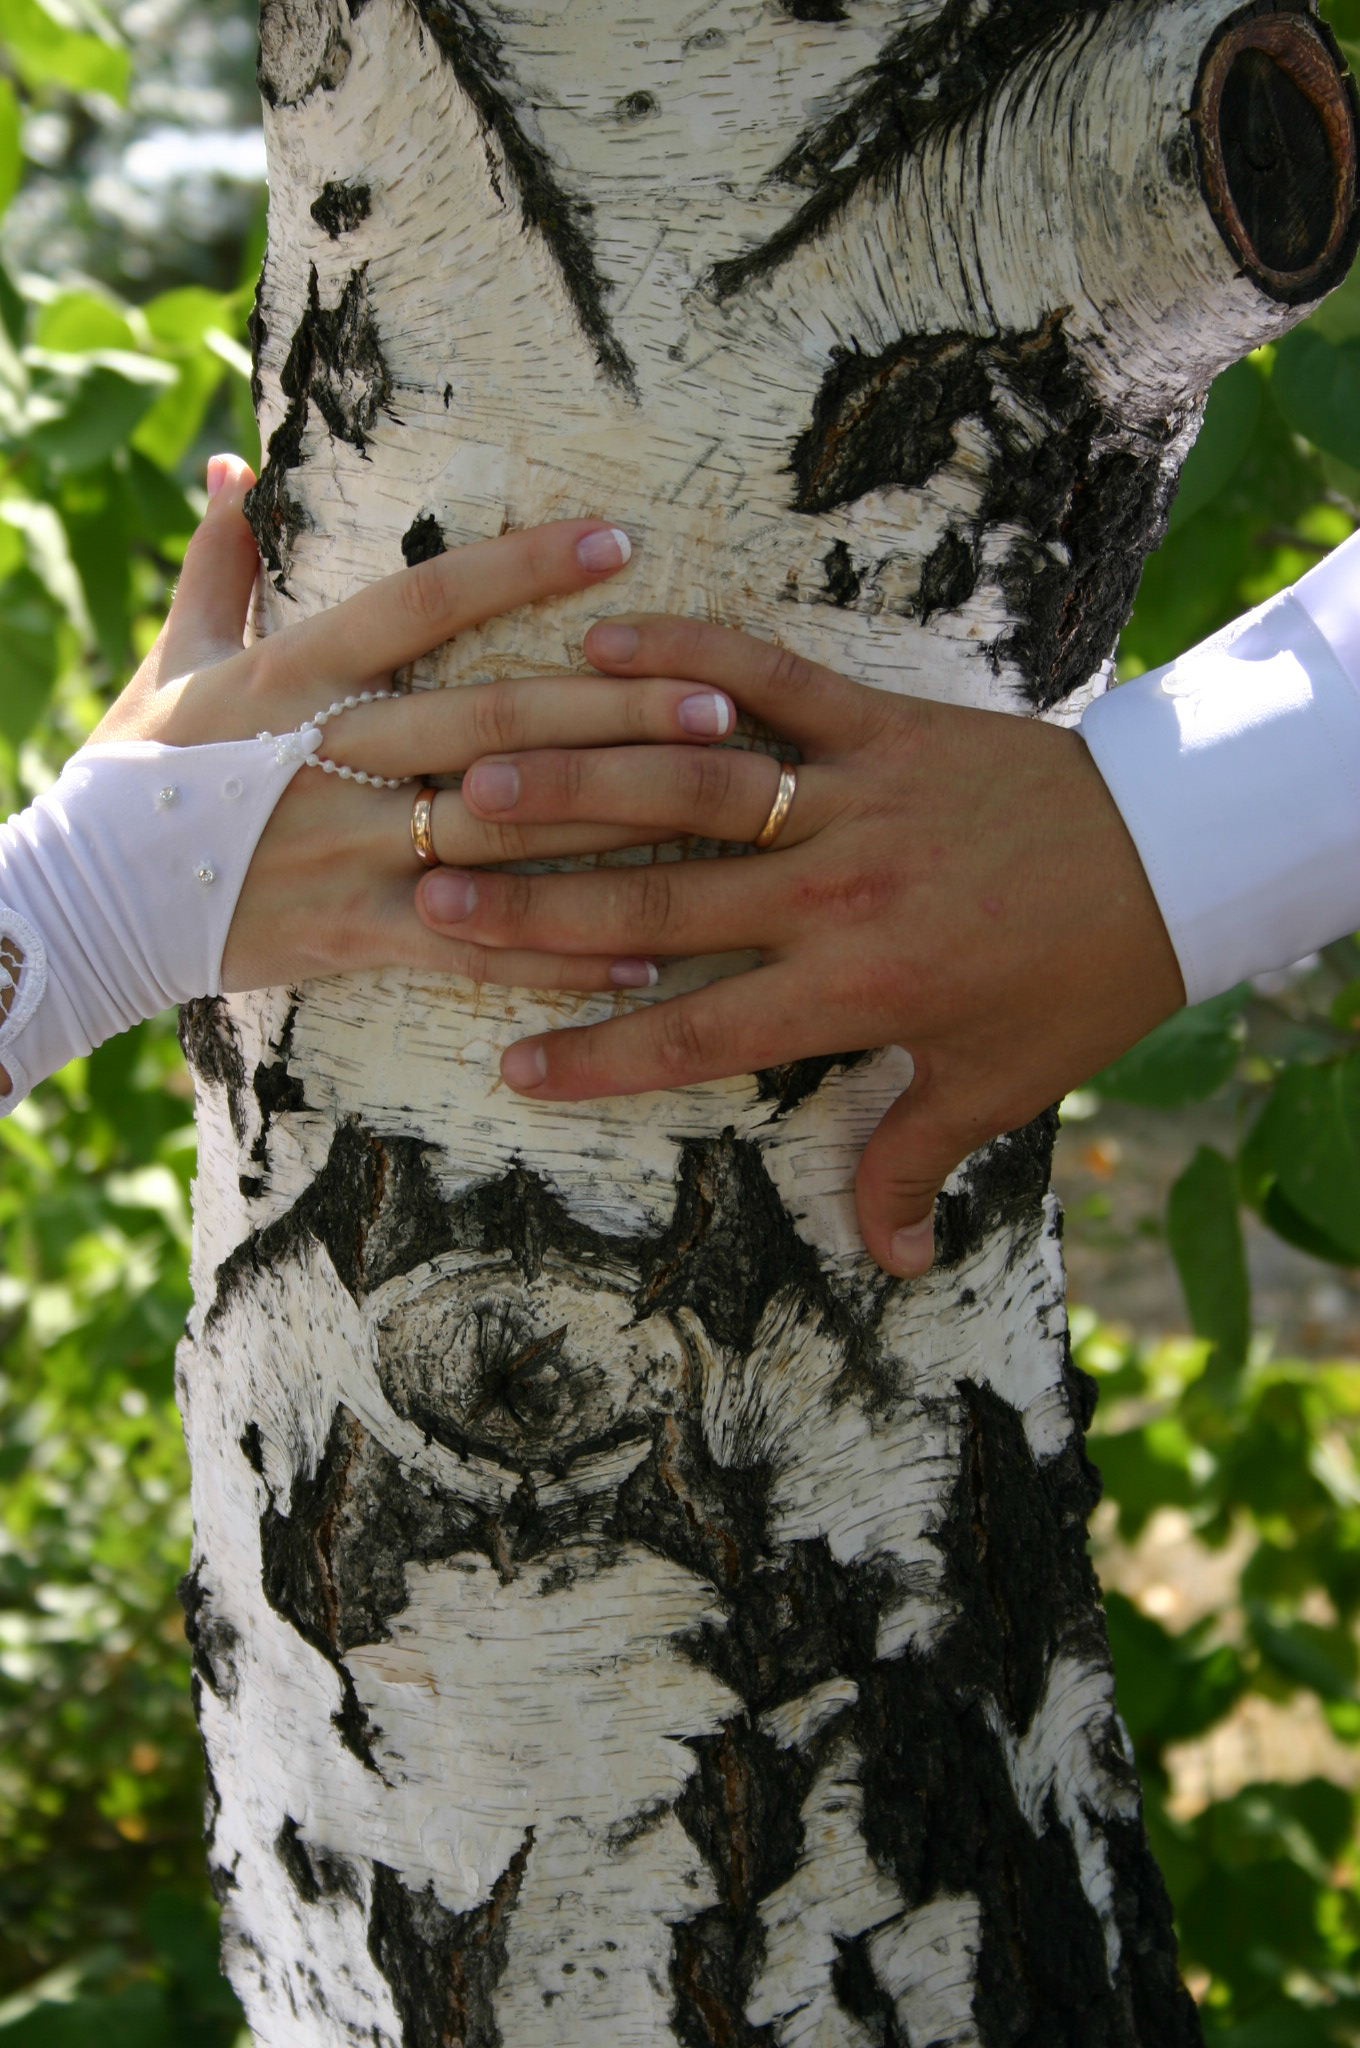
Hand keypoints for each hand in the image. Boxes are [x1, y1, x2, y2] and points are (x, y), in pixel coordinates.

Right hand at [90, 458, 735, 994]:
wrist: (76, 904)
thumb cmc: (137, 775)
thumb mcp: (175, 659)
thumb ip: (221, 562)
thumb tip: (237, 466)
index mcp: (296, 677)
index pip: (424, 605)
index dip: (522, 570)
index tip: (618, 542)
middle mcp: (330, 757)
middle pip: (493, 720)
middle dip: (613, 710)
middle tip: (721, 702)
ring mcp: (346, 850)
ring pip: (501, 829)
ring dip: (614, 821)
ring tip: (716, 807)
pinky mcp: (352, 937)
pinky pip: (471, 952)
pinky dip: (556, 957)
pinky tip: (642, 959)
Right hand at [415, 614, 1185, 1277]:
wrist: (1177, 854)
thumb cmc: (1083, 978)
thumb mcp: (1003, 1083)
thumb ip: (922, 1162)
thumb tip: (891, 1260)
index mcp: (854, 989)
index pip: (697, 1033)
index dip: (599, 1057)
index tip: (510, 1067)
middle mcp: (833, 891)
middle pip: (658, 906)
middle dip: (536, 910)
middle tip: (430, 897)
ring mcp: (852, 794)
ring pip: (693, 787)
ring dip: (580, 782)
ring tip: (477, 782)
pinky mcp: (882, 720)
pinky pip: (772, 674)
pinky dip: (691, 653)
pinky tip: (603, 642)